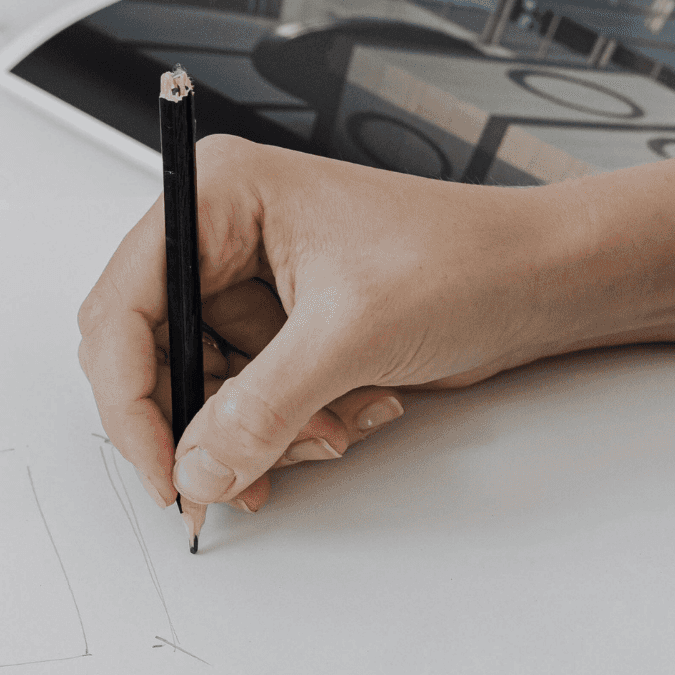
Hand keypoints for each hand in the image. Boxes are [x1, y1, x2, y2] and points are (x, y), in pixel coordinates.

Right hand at [72, 135, 674, 514]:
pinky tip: (344, 416)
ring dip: (255, 432)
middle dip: (197, 422)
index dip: (130, 399)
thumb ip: (259, 409)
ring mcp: (247, 283)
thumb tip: (195, 470)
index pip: (125, 308)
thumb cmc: (469, 260)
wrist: (549, 283)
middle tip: (227, 478)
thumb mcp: (352, 336)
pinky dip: (284, 429)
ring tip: (327, 431)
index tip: (159, 469)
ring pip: (198, 389)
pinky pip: (241, 401)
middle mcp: (221, 234)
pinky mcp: (278, 327)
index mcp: (219, 195)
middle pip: (149, 354)